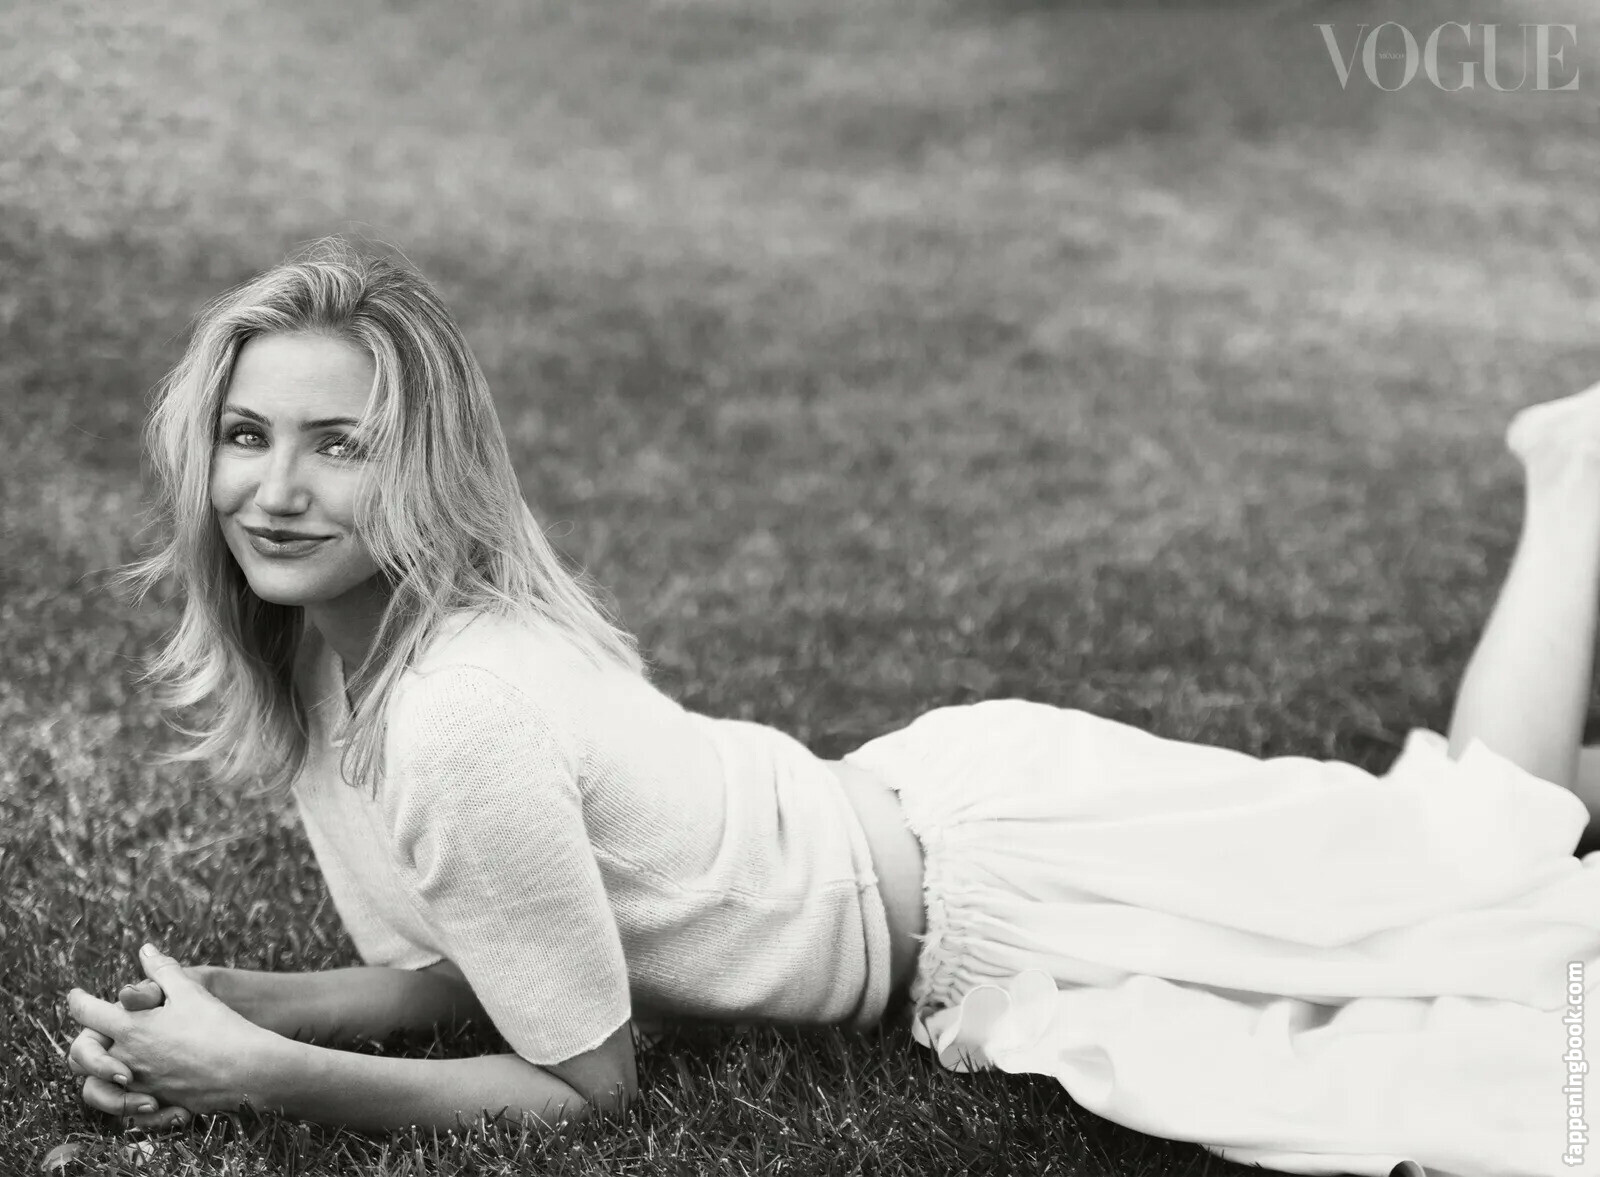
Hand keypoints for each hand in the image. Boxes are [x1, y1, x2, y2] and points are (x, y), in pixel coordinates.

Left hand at [67, 945, 279, 1118]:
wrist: (245, 1068)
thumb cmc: (218, 1026)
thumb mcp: (190, 990)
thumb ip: (163, 970)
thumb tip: (145, 950)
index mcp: (130, 1027)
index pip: (87, 1012)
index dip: (78, 1000)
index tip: (76, 996)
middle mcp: (126, 1059)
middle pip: (80, 1054)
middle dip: (83, 1043)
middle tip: (96, 1033)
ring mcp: (138, 1085)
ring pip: (95, 1089)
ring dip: (99, 1077)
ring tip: (115, 1067)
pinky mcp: (156, 1104)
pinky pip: (126, 1110)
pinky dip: (129, 1102)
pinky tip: (144, 1091)